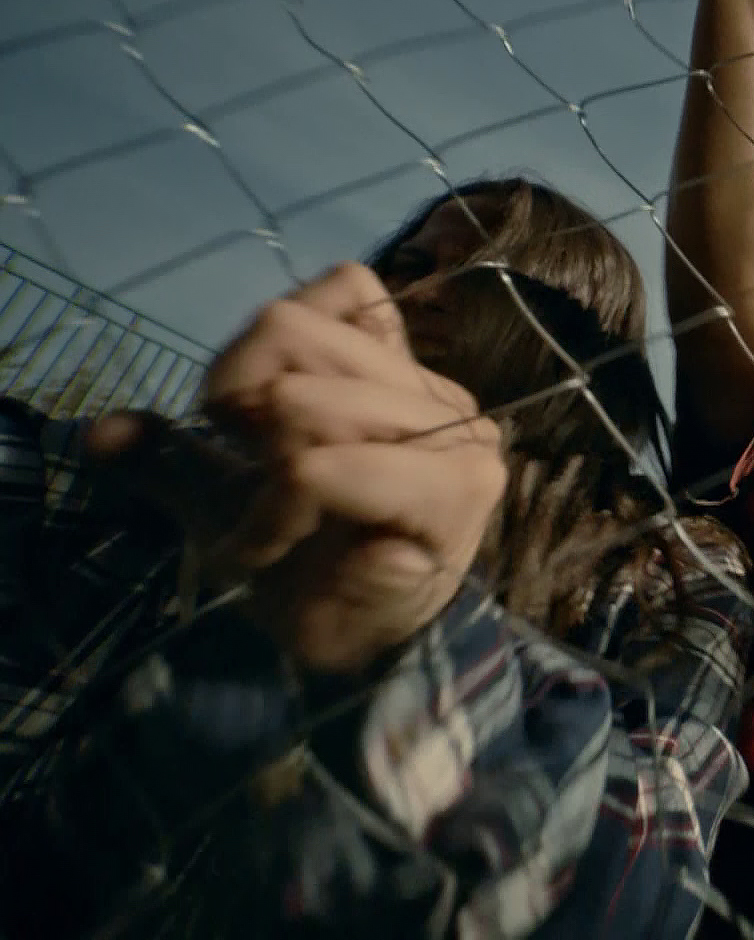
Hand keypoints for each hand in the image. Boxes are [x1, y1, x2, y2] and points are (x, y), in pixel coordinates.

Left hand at [88, 264, 506, 672]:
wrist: (347, 660)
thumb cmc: (302, 569)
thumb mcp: (223, 491)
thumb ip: (173, 452)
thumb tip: (101, 433)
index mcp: (399, 374)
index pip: (344, 287)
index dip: (260, 345)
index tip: (239, 424)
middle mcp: (440, 392)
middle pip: (294, 328)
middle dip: (239, 405)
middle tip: (251, 482)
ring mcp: (459, 437)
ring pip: (302, 400)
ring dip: (257, 477)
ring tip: (269, 527)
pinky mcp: (453, 491)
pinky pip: (320, 468)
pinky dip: (275, 511)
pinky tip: (278, 545)